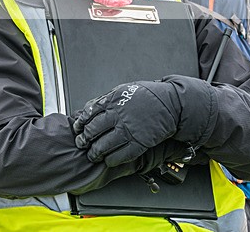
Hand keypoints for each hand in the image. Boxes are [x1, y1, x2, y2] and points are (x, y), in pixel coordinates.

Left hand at [73, 76, 216, 166]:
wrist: (171, 105)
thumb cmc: (148, 96)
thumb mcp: (123, 90)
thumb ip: (106, 99)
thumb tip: (90, 108)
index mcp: (113, 102)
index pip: (88, 115)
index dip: (80, 124)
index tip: (78, 128)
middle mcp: (118, 116)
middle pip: (92, 132)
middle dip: (84, 140)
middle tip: (82, 143)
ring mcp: (128, 131)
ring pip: (103, 147)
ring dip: (95, 153)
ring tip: (93, 154)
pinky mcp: (138, 144)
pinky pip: (119, 156)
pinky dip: (110, 160)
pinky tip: (108, 159)